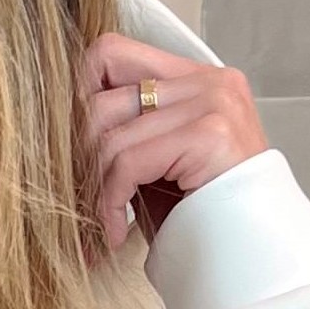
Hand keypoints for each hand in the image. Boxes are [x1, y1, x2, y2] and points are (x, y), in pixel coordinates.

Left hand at [79, 32, 267, 254]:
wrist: (254, 254)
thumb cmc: (203, 214)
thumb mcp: (159, 162)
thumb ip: (126, 131)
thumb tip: (55, 128)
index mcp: (197, 77)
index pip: (110, 53)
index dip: (78, 95)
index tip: (70, 147)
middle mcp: (209, 80)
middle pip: (101, 96)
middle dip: (78, 155)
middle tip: (75, 195)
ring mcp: (213, 102)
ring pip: (110, 136)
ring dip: (93, 188)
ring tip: (97, 223)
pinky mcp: (209, 134)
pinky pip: (128, 162)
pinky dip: (110, 203)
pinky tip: (115, 232)